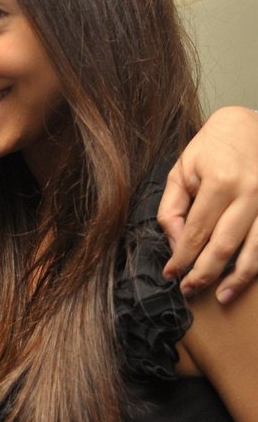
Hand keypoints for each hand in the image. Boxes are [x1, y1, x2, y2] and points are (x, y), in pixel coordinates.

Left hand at [158, 107, 257, 302]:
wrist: (250, 124)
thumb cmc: (213, 147)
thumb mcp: (183, 170)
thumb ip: (173, 208)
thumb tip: (175, 244)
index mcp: (220, 181)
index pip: (197, 232)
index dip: (182, 258)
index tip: (171, 274)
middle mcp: (250, 193)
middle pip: (224, 246)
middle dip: (204, 274)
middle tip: (189, 290)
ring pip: (255, 250)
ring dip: (237, 279)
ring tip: (221, 296)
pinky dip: (257, 263)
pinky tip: (246, 277)